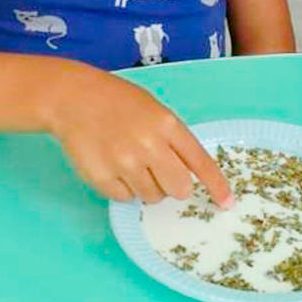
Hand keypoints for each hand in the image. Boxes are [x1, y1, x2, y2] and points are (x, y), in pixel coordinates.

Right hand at [46, 66, 233, 206]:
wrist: (74, 98)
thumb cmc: (119, 102)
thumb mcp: (153, 109)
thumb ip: (172, 139)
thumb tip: (189, 175)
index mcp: (167, 124)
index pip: (200, 161)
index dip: (216, 185)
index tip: (226, 203)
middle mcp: (149, 145)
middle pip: (179, 188)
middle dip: (174, 185)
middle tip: (159, 171)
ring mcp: (125, 163)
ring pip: (152, 197)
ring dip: (146, 186)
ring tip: (129, 161)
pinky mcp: (102, 178)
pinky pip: (126, 198)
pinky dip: (123, 188)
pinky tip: (112, 165)